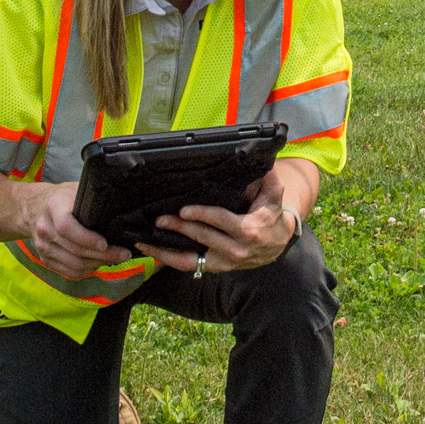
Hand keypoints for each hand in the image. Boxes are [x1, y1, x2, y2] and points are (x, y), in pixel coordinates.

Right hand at [19, 181, 115, 280]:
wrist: (33, 208)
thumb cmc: (62, 197)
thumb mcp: (76, 189)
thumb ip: (93, 197)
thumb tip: (122, 206)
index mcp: (54, 206)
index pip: (66, 227)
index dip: (87, 238)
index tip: (105, 243)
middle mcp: (45, 228)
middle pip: (75, 250)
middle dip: (103, 255)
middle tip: (124, 254)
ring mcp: (43, 246)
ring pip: (74, 264)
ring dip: (97, 264)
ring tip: (115, 259)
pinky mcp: (44, 258)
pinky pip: (69, 271)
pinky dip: (86, 270)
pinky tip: (98, 262)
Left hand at [152, 165, 303, 275]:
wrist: (277, 245)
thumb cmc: (271, 215)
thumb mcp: (274, 194)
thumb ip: (268, 176)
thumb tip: (260, 155)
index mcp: (248, 229)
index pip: (220, 221)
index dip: (201, 215)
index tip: (184, 210)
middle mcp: (235, 249)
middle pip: (202, 238)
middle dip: (179, 229)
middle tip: (160, 219)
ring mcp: (224, 262)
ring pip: (191, 260)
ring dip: (166, 252)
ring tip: (147, 242)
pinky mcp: (216, 268)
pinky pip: (190, 267)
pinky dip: (170, 261)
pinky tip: (155, 252)